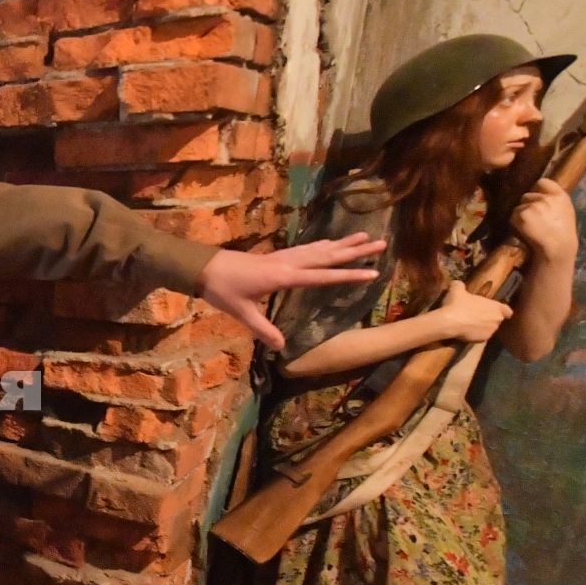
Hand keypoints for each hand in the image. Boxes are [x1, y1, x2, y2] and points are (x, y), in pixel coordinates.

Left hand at [197, 234, 386, 350]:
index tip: (373, 272)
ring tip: (365, 236)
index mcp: (284, 276)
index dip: (349, 276)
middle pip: (328, 256)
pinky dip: (323, 245)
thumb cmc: (222, 289)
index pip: (323, 276)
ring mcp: (283, 256)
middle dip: (355, 250)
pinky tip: (330, 243)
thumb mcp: (242, 313)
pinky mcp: (276, 256)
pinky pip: (306, 248)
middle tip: (382, 243)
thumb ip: (263, 329)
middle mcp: (288, 263)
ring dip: (343, 243)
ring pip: (319, 249)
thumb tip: (281, 348)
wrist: (203, 267)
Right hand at [433, 282, 513, 342]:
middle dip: (489, 319)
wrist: (449, 322)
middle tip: (477, 316)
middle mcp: (497, 320)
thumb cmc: (457, 304)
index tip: (495, 310)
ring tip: (470, 325)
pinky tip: (465, 331)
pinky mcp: (482, 341)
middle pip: (497, 320)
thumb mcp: (457, 290)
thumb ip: (460, 285)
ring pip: (488, 329)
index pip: (508, 311)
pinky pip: (480, 337)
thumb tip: (457, 283)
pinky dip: (475, 335)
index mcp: (496, 307)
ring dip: (482, 327)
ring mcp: (490, 331)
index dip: (502, 311)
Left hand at [512, 177, 577, 262]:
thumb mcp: (564, 211)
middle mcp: (547, 197)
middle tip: (535, 220)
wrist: (558, 248)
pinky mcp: (523, 214)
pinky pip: (513, 216)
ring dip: (521, 215)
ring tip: (532, 227)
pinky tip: (526, 231)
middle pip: (527, 195)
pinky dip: (516, 223)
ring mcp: (534, 205)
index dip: (537, 190)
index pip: (542, 182)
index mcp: (560, 195)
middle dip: (528, 205)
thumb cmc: (562, 233)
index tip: (537, 200)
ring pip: (519, 206)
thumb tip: (538, 193)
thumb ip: (553, 200)